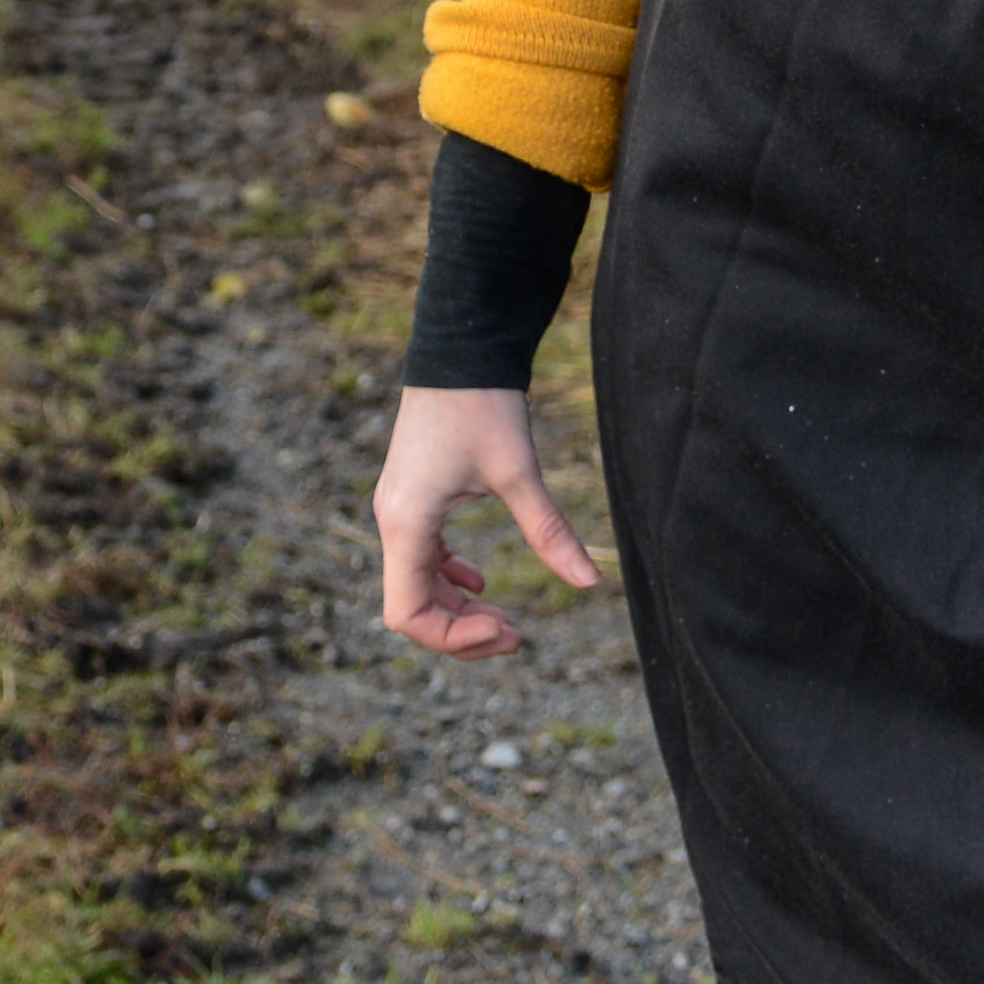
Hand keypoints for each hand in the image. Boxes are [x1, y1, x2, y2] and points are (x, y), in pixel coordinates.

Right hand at [375, 380, 600, 658]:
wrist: (460, 345)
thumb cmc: (481, 403)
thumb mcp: (519, 471)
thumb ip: (550, 532)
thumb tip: (591, 582)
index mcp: (406, 524)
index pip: (408, 614)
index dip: (453, 638)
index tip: (507, 629)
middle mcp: (392, 521)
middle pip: (412, 606)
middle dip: (460, 630)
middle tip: (516, 636)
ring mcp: (399, 508)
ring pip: (416, 582)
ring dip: (456, 608)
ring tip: (504, 619)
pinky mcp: (412, 495)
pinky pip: (421, 554)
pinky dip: (449, 576)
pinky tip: (481, 582)